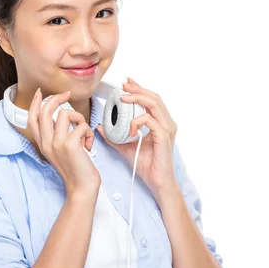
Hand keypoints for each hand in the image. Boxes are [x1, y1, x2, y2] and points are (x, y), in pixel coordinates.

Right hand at [28, 88, 100, 196]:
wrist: (81, 188)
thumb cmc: (76, 171)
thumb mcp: (60, 152)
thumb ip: (57, 136)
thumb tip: (63, 117)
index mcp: (43, 144)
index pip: (33, 119)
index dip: (36, 104)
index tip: (41, 93)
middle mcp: (47, 143)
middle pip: (46, 111)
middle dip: (57, 98)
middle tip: (67, 95)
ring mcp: (57, 143)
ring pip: (66, 114)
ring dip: (80, 119)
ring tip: (83, 134)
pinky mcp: (70, 145)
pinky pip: (81, 126)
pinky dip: (89, 133)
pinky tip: (88, 146)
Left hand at [97, 78, 176, 193]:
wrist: (157, 182)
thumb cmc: (147, 166)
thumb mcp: (126, 147)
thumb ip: (115, 137)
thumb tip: (101, 127)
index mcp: (160, 123)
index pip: (151, 100)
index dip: (139, 90)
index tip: (126, 84)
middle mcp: (166, 124)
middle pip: (154, 98)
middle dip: (137, 89)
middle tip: (123, 86)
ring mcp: (167, 130)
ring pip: (154, 105)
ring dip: (137, 99)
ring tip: (123, 99)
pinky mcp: (164, 137)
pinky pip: (150, 121)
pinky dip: (138, 121)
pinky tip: (130, 129)